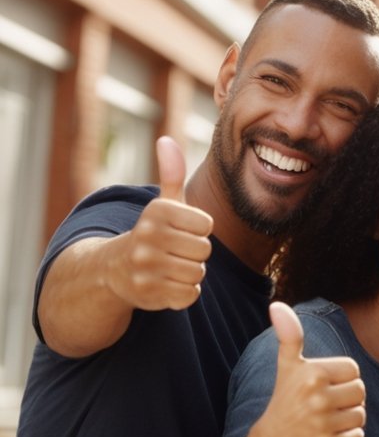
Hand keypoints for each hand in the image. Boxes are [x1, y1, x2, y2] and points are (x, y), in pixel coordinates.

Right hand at [105, 136, 213, 310]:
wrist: (114, 270)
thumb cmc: (152, 234)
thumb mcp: (162, 205)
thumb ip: (171, 175)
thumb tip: (167, 140)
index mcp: (156, 211)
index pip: (207, 225)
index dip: (198, 231)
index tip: (179, 231)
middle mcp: (147, 236)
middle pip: (204, 251)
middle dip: (195, 254)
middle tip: (173, 252)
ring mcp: (145, 265)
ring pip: (197, 273)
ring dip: (190, 274)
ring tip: (169, 267)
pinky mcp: (147, 292)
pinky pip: (189, 295)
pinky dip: (183, 293)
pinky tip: (166, 284)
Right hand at [249, 302, 366, 436]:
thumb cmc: (286, 395)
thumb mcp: (288, 364)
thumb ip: (289, 335)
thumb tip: (277, 305)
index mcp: (313, 373)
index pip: (354, 369)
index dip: (342, 376)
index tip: (323, 383)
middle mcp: (318, 398)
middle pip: (360, 391)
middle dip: (348, 396)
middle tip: (326, 401)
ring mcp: (323, 425)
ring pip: (361, 414)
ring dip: (349, 415)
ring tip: (327, 416)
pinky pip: (358, 435)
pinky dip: (349, 435)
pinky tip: (329, 432)